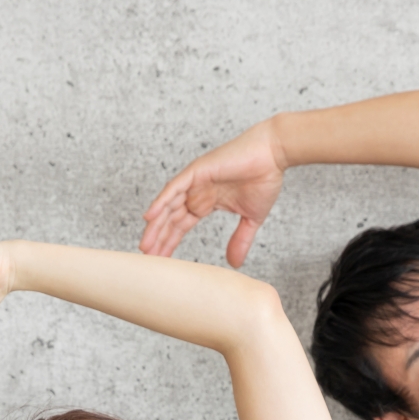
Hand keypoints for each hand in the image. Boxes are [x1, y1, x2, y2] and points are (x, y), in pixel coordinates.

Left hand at [140, 119, 286, 265]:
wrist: (273, 155)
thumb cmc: (264, 178)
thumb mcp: (251, 218)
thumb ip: (240, 240)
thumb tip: (234, 263)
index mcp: (206, 201)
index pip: (181, 225)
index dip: (170, 242)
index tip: (161, 259)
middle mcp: (197, 192)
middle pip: (170, 218)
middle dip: (159, 238)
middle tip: (147, 257)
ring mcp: (195, 181)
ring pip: (168, 205)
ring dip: (155, 225)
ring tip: (146, 245)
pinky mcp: (196, 170)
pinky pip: (174, 188)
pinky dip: (161, 201)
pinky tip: (150, 217)